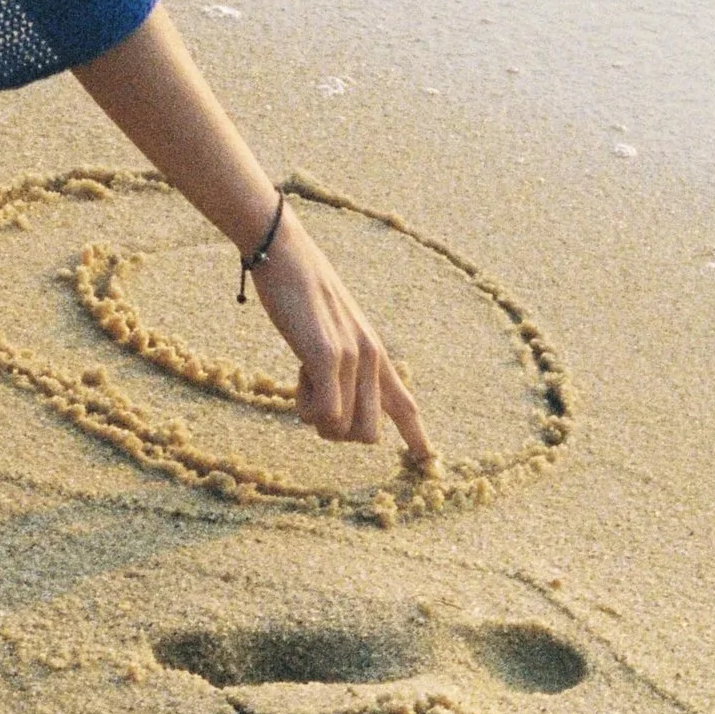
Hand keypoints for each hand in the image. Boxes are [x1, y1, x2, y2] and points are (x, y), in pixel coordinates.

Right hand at [251, 210, 433, 461]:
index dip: (417, 438)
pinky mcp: (326, 356)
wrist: (284, 250)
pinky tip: (297, 372)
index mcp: (375, 352)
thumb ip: (342, 361)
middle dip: (338, 430)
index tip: (430, 462)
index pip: (405, 405)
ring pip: (341, 429)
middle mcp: (371, 358)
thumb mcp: (332, 328)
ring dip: (316, 416)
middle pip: (368, 434)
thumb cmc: (300, 289)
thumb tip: (334, 403)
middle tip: (315, 394)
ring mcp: (351, 358)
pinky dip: (306, 408)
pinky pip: (324, 414)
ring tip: (303, 372)